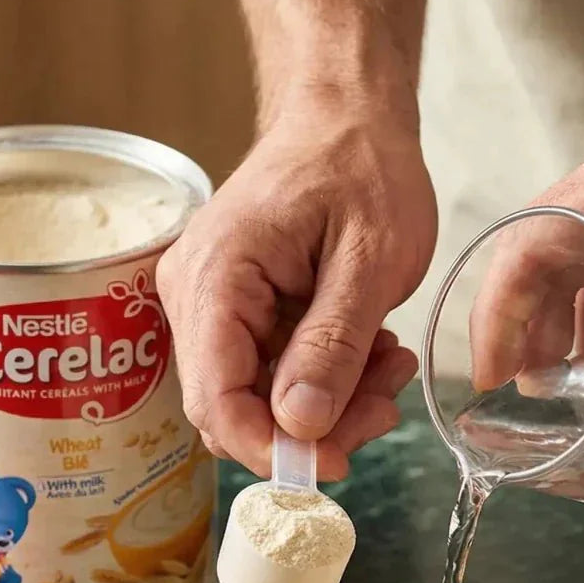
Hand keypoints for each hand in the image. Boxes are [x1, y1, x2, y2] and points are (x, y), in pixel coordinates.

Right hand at [156, 106, 436, 478]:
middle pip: (233, 409)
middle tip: (383, 406)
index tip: (333, 465)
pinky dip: (325, 381)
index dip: (269, 448)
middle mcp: (195, 297)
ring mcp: (211, 307)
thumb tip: (299, 428)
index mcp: (217, 277)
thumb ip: (332, 346)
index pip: (216, 397)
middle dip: (311, 429)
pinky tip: (370, 355)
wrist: (345, 117)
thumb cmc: (360, 167)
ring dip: (329, 406)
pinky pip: (271, 376)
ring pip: (258, 401)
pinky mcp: (235, 315)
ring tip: (388, 368)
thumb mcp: (369, 260)